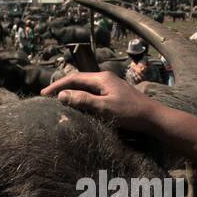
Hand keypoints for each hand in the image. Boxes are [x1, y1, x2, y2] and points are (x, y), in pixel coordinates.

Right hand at [41, 71, 159, 131]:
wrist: (153, 118)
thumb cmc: (131, 114)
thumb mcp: (105, 108)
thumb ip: (84, 100)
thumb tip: (62, 95)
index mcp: (102, 78)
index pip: (74, 78)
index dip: (57, 86)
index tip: (44, 94)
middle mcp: (105, 78)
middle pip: (78, 80)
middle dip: (62, 87)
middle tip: (47, 97)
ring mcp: (110, 86)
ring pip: (85, 86)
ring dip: (71, 92)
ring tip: (58, 100)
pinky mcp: (114, 94)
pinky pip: (92, 92)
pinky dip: (81, 97)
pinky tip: (78, 105)